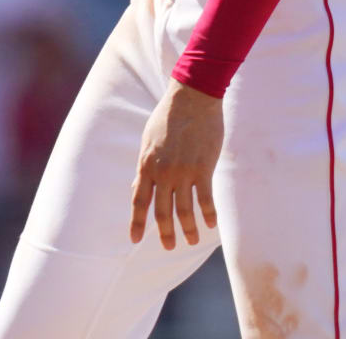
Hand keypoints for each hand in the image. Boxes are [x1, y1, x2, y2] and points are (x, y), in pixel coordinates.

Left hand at [130, 80, 222, 248]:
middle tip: (169, 247)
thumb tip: (139, 184)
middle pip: (161, 211)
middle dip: (165, 232)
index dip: (137, 221)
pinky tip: (211, 225)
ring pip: (184, 210)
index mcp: (146, 164)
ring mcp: (182, 172)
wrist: (190, 99)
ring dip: (188, 229)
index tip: (134, 240)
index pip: (139, 199)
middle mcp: (162, 172)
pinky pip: (205, 200)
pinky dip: (208, 215)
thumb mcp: (148, 140)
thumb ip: (146, 165)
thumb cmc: (168, 118)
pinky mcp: (202, 169)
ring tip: (191, 241)